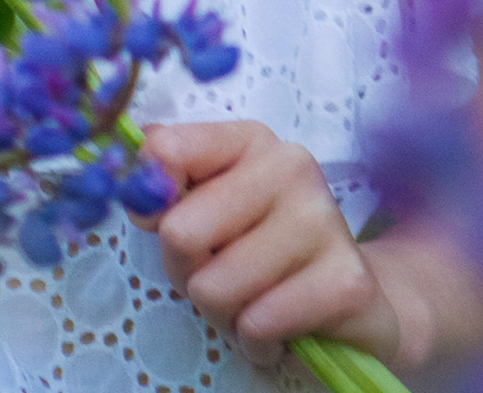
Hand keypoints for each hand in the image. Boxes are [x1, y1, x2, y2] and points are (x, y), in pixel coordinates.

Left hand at [130, 121, 412, 371]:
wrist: (346, 301)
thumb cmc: (261, 251)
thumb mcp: (209, 212)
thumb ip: (167, 191)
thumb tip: (136, 189)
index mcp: (250, 140)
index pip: (166, 152)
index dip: (149, 202)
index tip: (163, 224)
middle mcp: (290, 166)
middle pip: (180, 233)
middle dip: (187, 275)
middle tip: (219, 279)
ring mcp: (323, 219)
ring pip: (215, 288)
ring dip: (224, 316)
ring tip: (253, 305)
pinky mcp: (346, 281)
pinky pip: (258, 324)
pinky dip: (257, 342)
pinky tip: (280, 330)